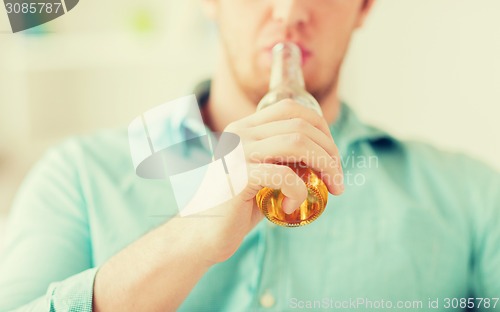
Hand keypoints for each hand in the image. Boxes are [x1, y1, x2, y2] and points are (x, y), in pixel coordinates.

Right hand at [189, 99, 343, 262]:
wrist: (204, 233)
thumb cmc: (240, 205)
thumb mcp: (265, 173)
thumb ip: (287, 158)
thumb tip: (328, 156)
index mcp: (245, 127)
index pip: (292, 108)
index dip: (321, 128)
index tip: (333, 158)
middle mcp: (239, 133)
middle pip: (300, 126)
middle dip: (330, 152)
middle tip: (338, 181)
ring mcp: (237, 153)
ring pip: (296, 143)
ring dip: (324, 166)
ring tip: (329, 189)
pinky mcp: (237, 176)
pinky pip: (284, 175)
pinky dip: (298, 192)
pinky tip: (291, 207)